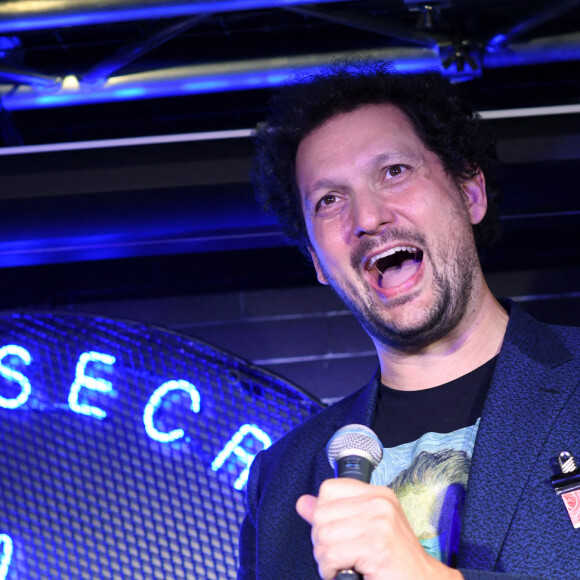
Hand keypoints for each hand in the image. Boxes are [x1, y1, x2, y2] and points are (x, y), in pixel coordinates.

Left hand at [296, 478, 462, 579]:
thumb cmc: (394, 562)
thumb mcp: (363, 530)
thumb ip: (332, 514)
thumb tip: (302, 502)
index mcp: (376, 494)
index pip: (328, 489)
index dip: (323, 515)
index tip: (335, 535)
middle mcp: (379, 503)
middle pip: (321, 513)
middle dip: (321, 541)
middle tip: (337, 557)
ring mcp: (379, 523)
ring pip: (323, 536)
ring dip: (325, 559)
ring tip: (341, 566)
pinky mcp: (376, 546)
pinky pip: (331, 555)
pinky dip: (330, 570)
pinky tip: (344, 574)